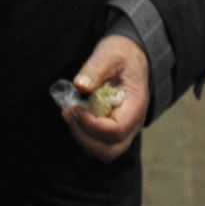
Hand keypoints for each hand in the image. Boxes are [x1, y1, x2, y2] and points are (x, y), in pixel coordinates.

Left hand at [61, 34, 149, 162]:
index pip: (116, 130)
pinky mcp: (113, 128)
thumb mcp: (109, 54)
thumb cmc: (122, 54)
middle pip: (109, 149)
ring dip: (82, 137)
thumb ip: (96, 69)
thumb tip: (80, 85)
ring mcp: (124, 128)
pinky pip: (99, 143)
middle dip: (84, 136)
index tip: (74, 108)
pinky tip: (75, 114)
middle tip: (68, 112)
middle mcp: (132, 123)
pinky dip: (83, 135)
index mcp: (136, 106)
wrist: (132, 56)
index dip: (91, 124)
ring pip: (103, 151)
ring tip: (70, 113)